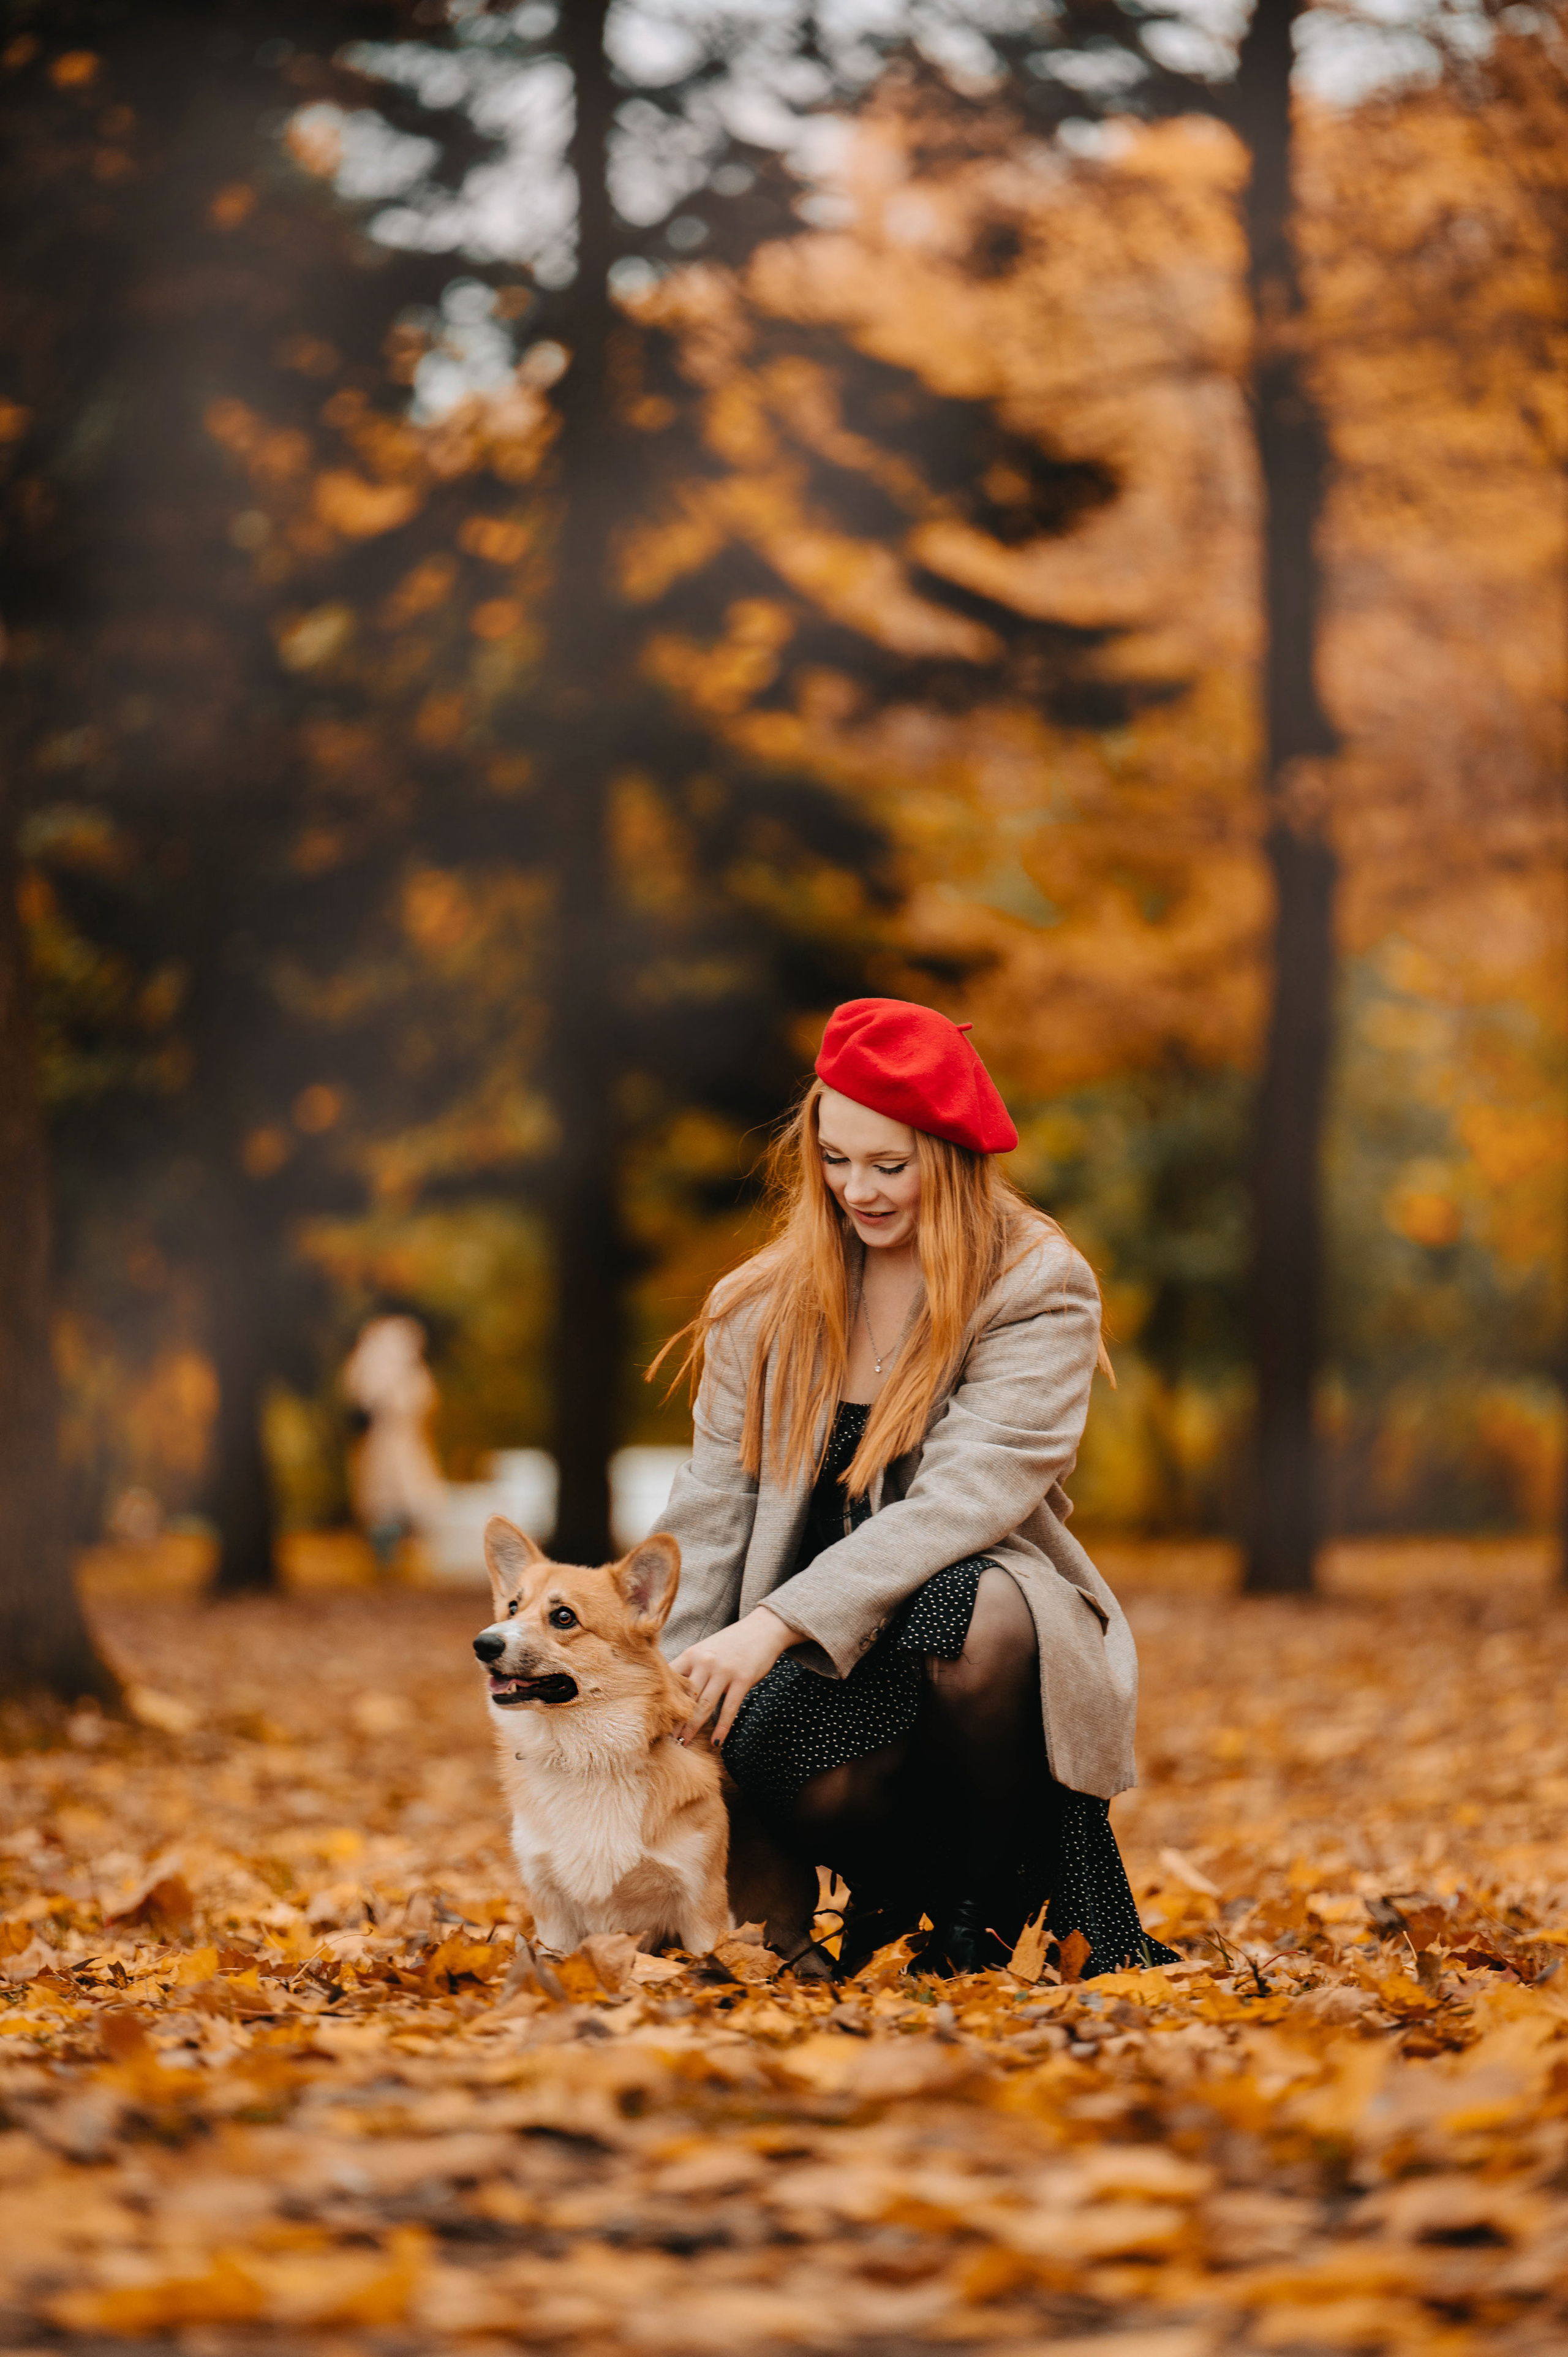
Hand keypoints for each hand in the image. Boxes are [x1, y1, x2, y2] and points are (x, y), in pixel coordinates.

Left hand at [672, 1606, 794, 1746]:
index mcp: (691, 1654)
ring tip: (684, 1744)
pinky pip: (730, 1709)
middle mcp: (704, 1662)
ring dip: (693, 1728)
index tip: (655, 1719)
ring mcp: (724, 1671)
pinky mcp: (742, 1679)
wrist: (763, 1628)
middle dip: (674, 1720)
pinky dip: (722, 1728)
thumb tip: (672, 1692)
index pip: (669, 1681)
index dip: (661, 1701)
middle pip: (685, 1697)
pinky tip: (717, 1742)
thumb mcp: (706, 1649)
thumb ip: (690, 1667)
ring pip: (704, 1706)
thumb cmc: (731, 1642)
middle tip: (665, 1740)